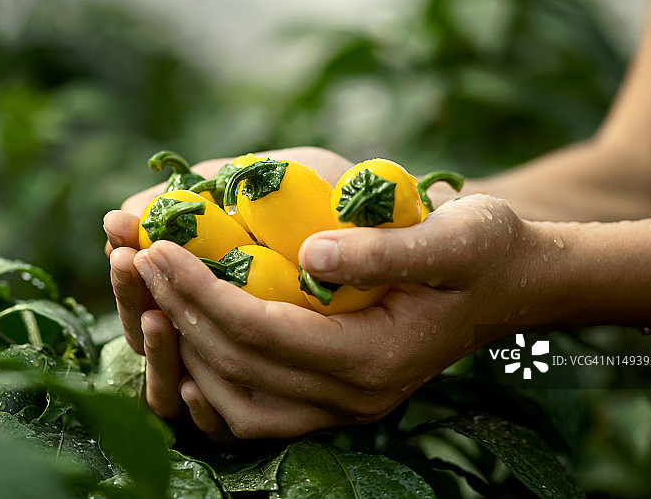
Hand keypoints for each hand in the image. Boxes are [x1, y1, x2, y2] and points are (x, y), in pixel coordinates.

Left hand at [132, 194, 562, 438]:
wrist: (512, 285)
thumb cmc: (486, 251)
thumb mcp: (453, 237)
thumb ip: (385, 250)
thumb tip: (312, 254)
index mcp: (376, 357)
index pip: (263, 331)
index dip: (202, 290)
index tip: (158, 246)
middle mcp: (355, 396)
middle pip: (240, 365)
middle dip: (179, 311)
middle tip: (138, 259)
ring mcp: (344, 406)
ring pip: (237, 403)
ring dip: (185, 349)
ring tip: (152, 294)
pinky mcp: (336, 398)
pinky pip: (256, 413)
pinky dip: (211, 384)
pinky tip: (185, 345)